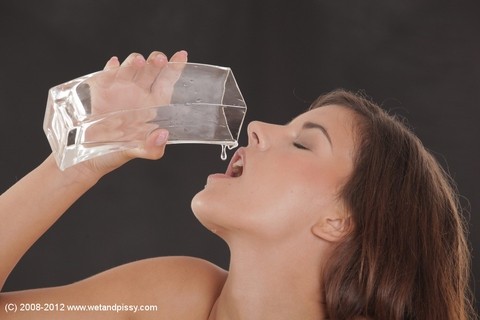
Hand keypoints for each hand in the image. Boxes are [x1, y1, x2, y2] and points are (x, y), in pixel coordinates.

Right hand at [71, 50, 187, 178]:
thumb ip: (152, 148)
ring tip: (138, 61)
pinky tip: (113, 65)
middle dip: (156, 62)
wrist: (87, 155)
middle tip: (159, 60)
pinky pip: (107, 73)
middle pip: (151, 70)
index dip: (175, 68)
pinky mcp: (101, 88)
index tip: (181, 55)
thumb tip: (162, 135)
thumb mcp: (137, 152)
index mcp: (153, 105)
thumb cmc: (116, 153)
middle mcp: (139, 93)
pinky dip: (110, 68)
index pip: (167, 82)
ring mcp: (120, 88)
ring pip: (131, 67)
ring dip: (135, 62)